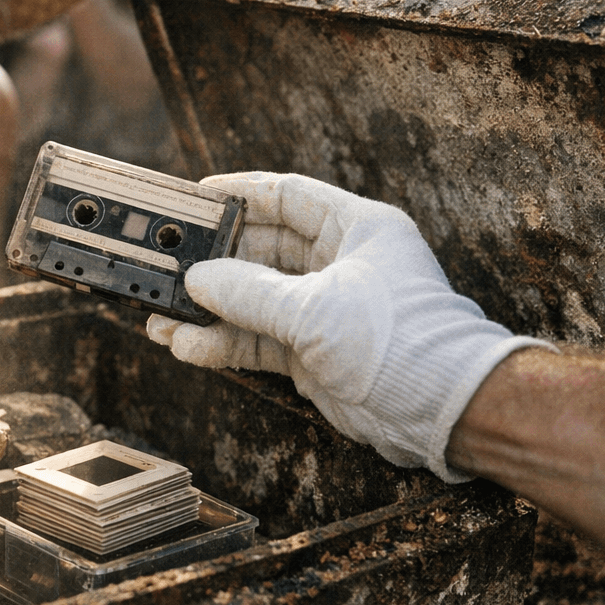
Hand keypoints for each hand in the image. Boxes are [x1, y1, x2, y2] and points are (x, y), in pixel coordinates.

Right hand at [145, 172, 552, 481]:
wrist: (443, 412)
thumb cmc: (401, 343)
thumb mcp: (315, 308)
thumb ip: (248, 292)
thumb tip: (197, 279)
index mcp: (355, 228)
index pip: (286, 195)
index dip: (238, 193)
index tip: (194, 196)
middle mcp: (338, 263)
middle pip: (260, 250)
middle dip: (211, 262)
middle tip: (165, 266)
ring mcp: (323, 309)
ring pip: (251, 300)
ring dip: (207, 309)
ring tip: (160, 316)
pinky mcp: (311, 351)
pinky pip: (255, 340)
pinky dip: (221, 343)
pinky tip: (185, 345)